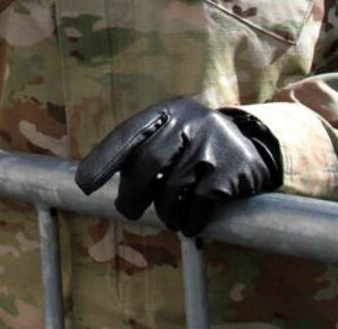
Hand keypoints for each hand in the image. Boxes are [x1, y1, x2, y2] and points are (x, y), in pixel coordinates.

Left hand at [74, 97, 282, 236]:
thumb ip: (141, 154)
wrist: (253, 147)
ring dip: (165, 212)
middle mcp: (190, 122)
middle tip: (129, 211)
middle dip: (133, 195)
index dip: (104, 159)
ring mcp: (213, 143)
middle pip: (148, 164)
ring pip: (173, 187)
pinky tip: (189, 225)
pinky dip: (189, 220)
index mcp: (167, 112)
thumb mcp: (170, 137)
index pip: (128, 134)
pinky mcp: (233, 168)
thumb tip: (107, 192)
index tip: (85, 184)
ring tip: (169, 218)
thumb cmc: (194, 148)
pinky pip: (200, 202)